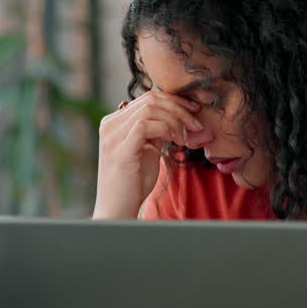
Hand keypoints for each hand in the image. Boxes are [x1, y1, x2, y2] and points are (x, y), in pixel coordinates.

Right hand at [92, 91, 203, 218]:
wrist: (117, 209)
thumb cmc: (134, 183)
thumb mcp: (147, 150)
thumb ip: (154, 132)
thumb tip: (172, 116)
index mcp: (115, 122)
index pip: (148, 98)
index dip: (174, 100)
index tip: (194, 110)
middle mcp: (110, 124)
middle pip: (150, 99)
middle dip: (179, 108)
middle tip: (196, 124)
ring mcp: (112, 136)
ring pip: (150, 109)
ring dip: (175, 120)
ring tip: (185, 138)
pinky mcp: (120, 150)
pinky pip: (145, 126)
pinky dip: (165, 129)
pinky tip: (175, 141)